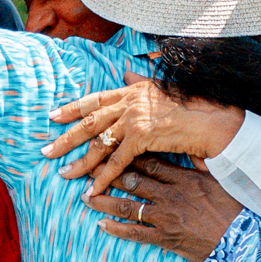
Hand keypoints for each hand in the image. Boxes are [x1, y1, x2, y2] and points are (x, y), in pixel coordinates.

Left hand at [42, 71, 243, 195]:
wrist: (214, 119)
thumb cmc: (195, 106)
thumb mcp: (163, 90)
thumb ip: (141, 81)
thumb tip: (125, 72)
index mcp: (133, 90)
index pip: (95, 99)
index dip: (72, 108)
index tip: (53, 116)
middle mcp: (129, 102)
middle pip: (89, 122)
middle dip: (65, 138)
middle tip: (45, 151)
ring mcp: (134, 119)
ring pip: (98, 143)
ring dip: (79, 162)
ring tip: (63, 174)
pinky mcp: (141, 138)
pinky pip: (116, 162)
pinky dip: (103, 178)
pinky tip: (92, 189)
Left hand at [84, 156, 241, 261]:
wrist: (241, 245)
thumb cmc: (234, 211)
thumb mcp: (220, 182)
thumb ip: (202, 164)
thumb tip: (194, 145)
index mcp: (184, 179)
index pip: (151, 161)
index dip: (129, 153)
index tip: (112, 147)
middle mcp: (171, 196)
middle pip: (134, 180)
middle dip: (109, 174)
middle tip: (88, 168)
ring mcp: (166, 218)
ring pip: (128, 206)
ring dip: (104, 201)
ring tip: (85, 197)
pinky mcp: (165, 239)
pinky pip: (135, 234)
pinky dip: (117, 229)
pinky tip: (101, 225)